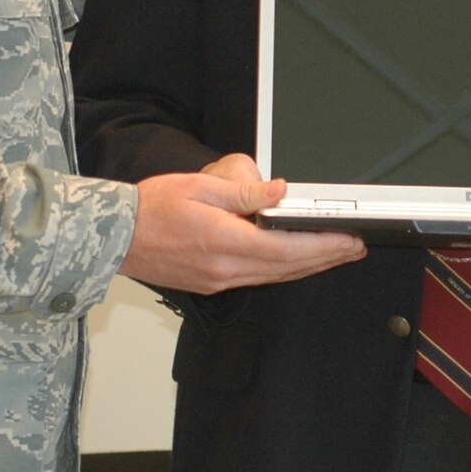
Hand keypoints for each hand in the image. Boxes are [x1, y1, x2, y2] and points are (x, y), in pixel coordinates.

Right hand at [118, 165, 364, 293]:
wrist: (115, 236)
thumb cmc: (152, 208)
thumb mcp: (200, 187)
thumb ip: (244, 193)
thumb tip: (279, 191)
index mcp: (226, 242)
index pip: (288, 248)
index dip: (324, 245)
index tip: (349, 240)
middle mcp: (226, 268)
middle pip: (289, 267)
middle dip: (326, 258)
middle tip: (355, 248)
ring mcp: (219, 280)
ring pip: (276, 276)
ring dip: (308, 266)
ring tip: (335, 254)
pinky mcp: (211, 283)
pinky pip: (258, 279)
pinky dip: (283, 270)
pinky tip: (295, 261)